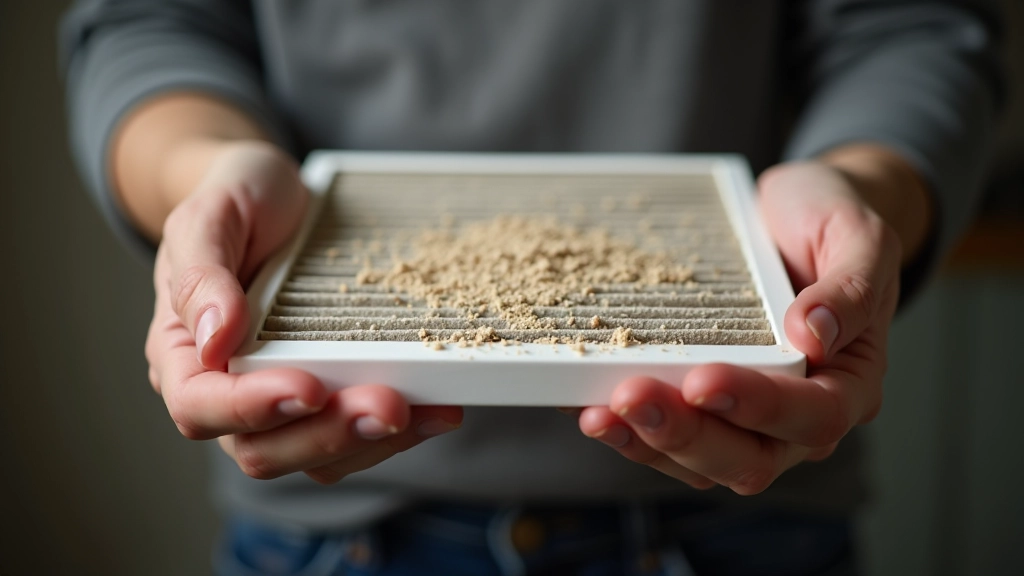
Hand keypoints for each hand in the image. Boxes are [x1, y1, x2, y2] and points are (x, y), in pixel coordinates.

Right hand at [145, 140, 461, 483]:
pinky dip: (397, 433)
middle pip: (263, 449)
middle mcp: (227, 391)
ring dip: (370, 442)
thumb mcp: (209, 215)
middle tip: (388, 405)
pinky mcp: (327, 399)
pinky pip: (353, 439)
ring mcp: (279, 401)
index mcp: (183, 353)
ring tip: (424, 410)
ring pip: (316, 457)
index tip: (308, 387)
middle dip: (328, 434)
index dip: (252, 408)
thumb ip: (200, 274)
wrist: (280, 195)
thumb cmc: (237, 200)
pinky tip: (437, 408)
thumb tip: (212, 339)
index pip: (200, 405)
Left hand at [577, 159, 902, 493]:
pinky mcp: (704, 411)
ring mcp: (747, 421)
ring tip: (599, 412)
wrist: (793, 217)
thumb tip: (815, 333)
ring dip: (647, 443)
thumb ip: (850, 287)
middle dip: (686, 434)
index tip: (703, 379)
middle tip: (631, 396)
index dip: (758, 405)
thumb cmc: (829, 226)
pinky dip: (627, 431)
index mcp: (850, 384)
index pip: (813, 415)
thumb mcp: (859, 238)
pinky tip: (586, 406)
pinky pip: (666, 440)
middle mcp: (798, 418)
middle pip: (750, 458)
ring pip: (701, 461)